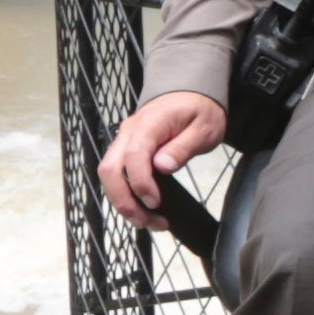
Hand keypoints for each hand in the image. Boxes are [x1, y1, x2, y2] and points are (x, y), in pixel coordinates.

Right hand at [97, 88, 227, 225]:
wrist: (190, 92)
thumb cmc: (199, 109)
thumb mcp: (204, 128)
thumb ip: (183, 147)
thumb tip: (162, 167)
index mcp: (149, 123)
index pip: (134, 156)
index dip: (140, 183)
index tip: (156, 203)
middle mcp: (129, 131)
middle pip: (109, 169)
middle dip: (123, 200)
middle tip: (146, 221)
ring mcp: (124, 140)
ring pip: (109, 175)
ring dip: (123, 202)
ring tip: (149, 221)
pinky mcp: (126, 149)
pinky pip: (117, 174)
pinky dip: (126, 194)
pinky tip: (143, 208)